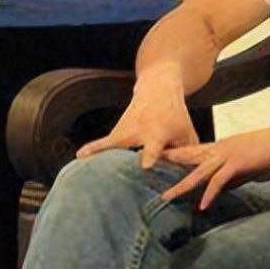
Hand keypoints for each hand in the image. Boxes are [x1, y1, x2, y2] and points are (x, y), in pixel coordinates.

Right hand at [76, 67, 198, 168]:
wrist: (158, 88)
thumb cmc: (175, 116)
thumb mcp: (187, 133)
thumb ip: (188, 156)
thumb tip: (189, 180)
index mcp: (159, 133)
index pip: (154, 146)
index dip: (150, 155)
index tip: (145, 165)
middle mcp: (140, 131)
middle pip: (129, 148)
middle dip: (123, 162)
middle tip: (113, 178)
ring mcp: (127, 131)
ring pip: (113, 146)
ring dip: (101, 158)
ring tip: (86, 174)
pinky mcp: (118, 132)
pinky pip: (103, 143)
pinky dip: (93, 149)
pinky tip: (80, 158)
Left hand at [160, 123, 269, 209]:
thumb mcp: (248, 167)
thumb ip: (233, 177)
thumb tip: (220, 190)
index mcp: (221, 148)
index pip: (193, 153)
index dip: (176, 157)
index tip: (159, 162)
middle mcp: (220, 149)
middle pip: (188, 158)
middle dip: (168, 167)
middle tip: (146, 171)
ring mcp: (228, 154)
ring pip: (198, 171)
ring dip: (181, 185)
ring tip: (166, 197)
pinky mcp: (239, 162)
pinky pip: (220, 180)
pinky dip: (210, 193)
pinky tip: (202, 205)